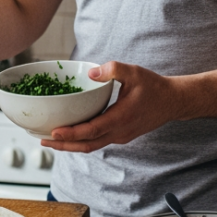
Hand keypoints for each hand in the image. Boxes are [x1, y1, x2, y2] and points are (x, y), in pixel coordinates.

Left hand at [44, 61, 191, 152]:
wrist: (173, 102)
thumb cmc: (154, 87)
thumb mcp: (134, 72)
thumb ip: (113, 70)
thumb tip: (91, 73)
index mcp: (120, 118)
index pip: (91, 131)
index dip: (71, 134)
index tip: (53, 132)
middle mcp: (119, 132)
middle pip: (86, 145)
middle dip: (63, 146)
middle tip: (43, 141)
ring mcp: (121, 136)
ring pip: (92, 146)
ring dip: (71, 146)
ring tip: (52, 140)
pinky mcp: (121, 136)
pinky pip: (98, 142)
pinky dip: (82, 141)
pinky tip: (71, 134)